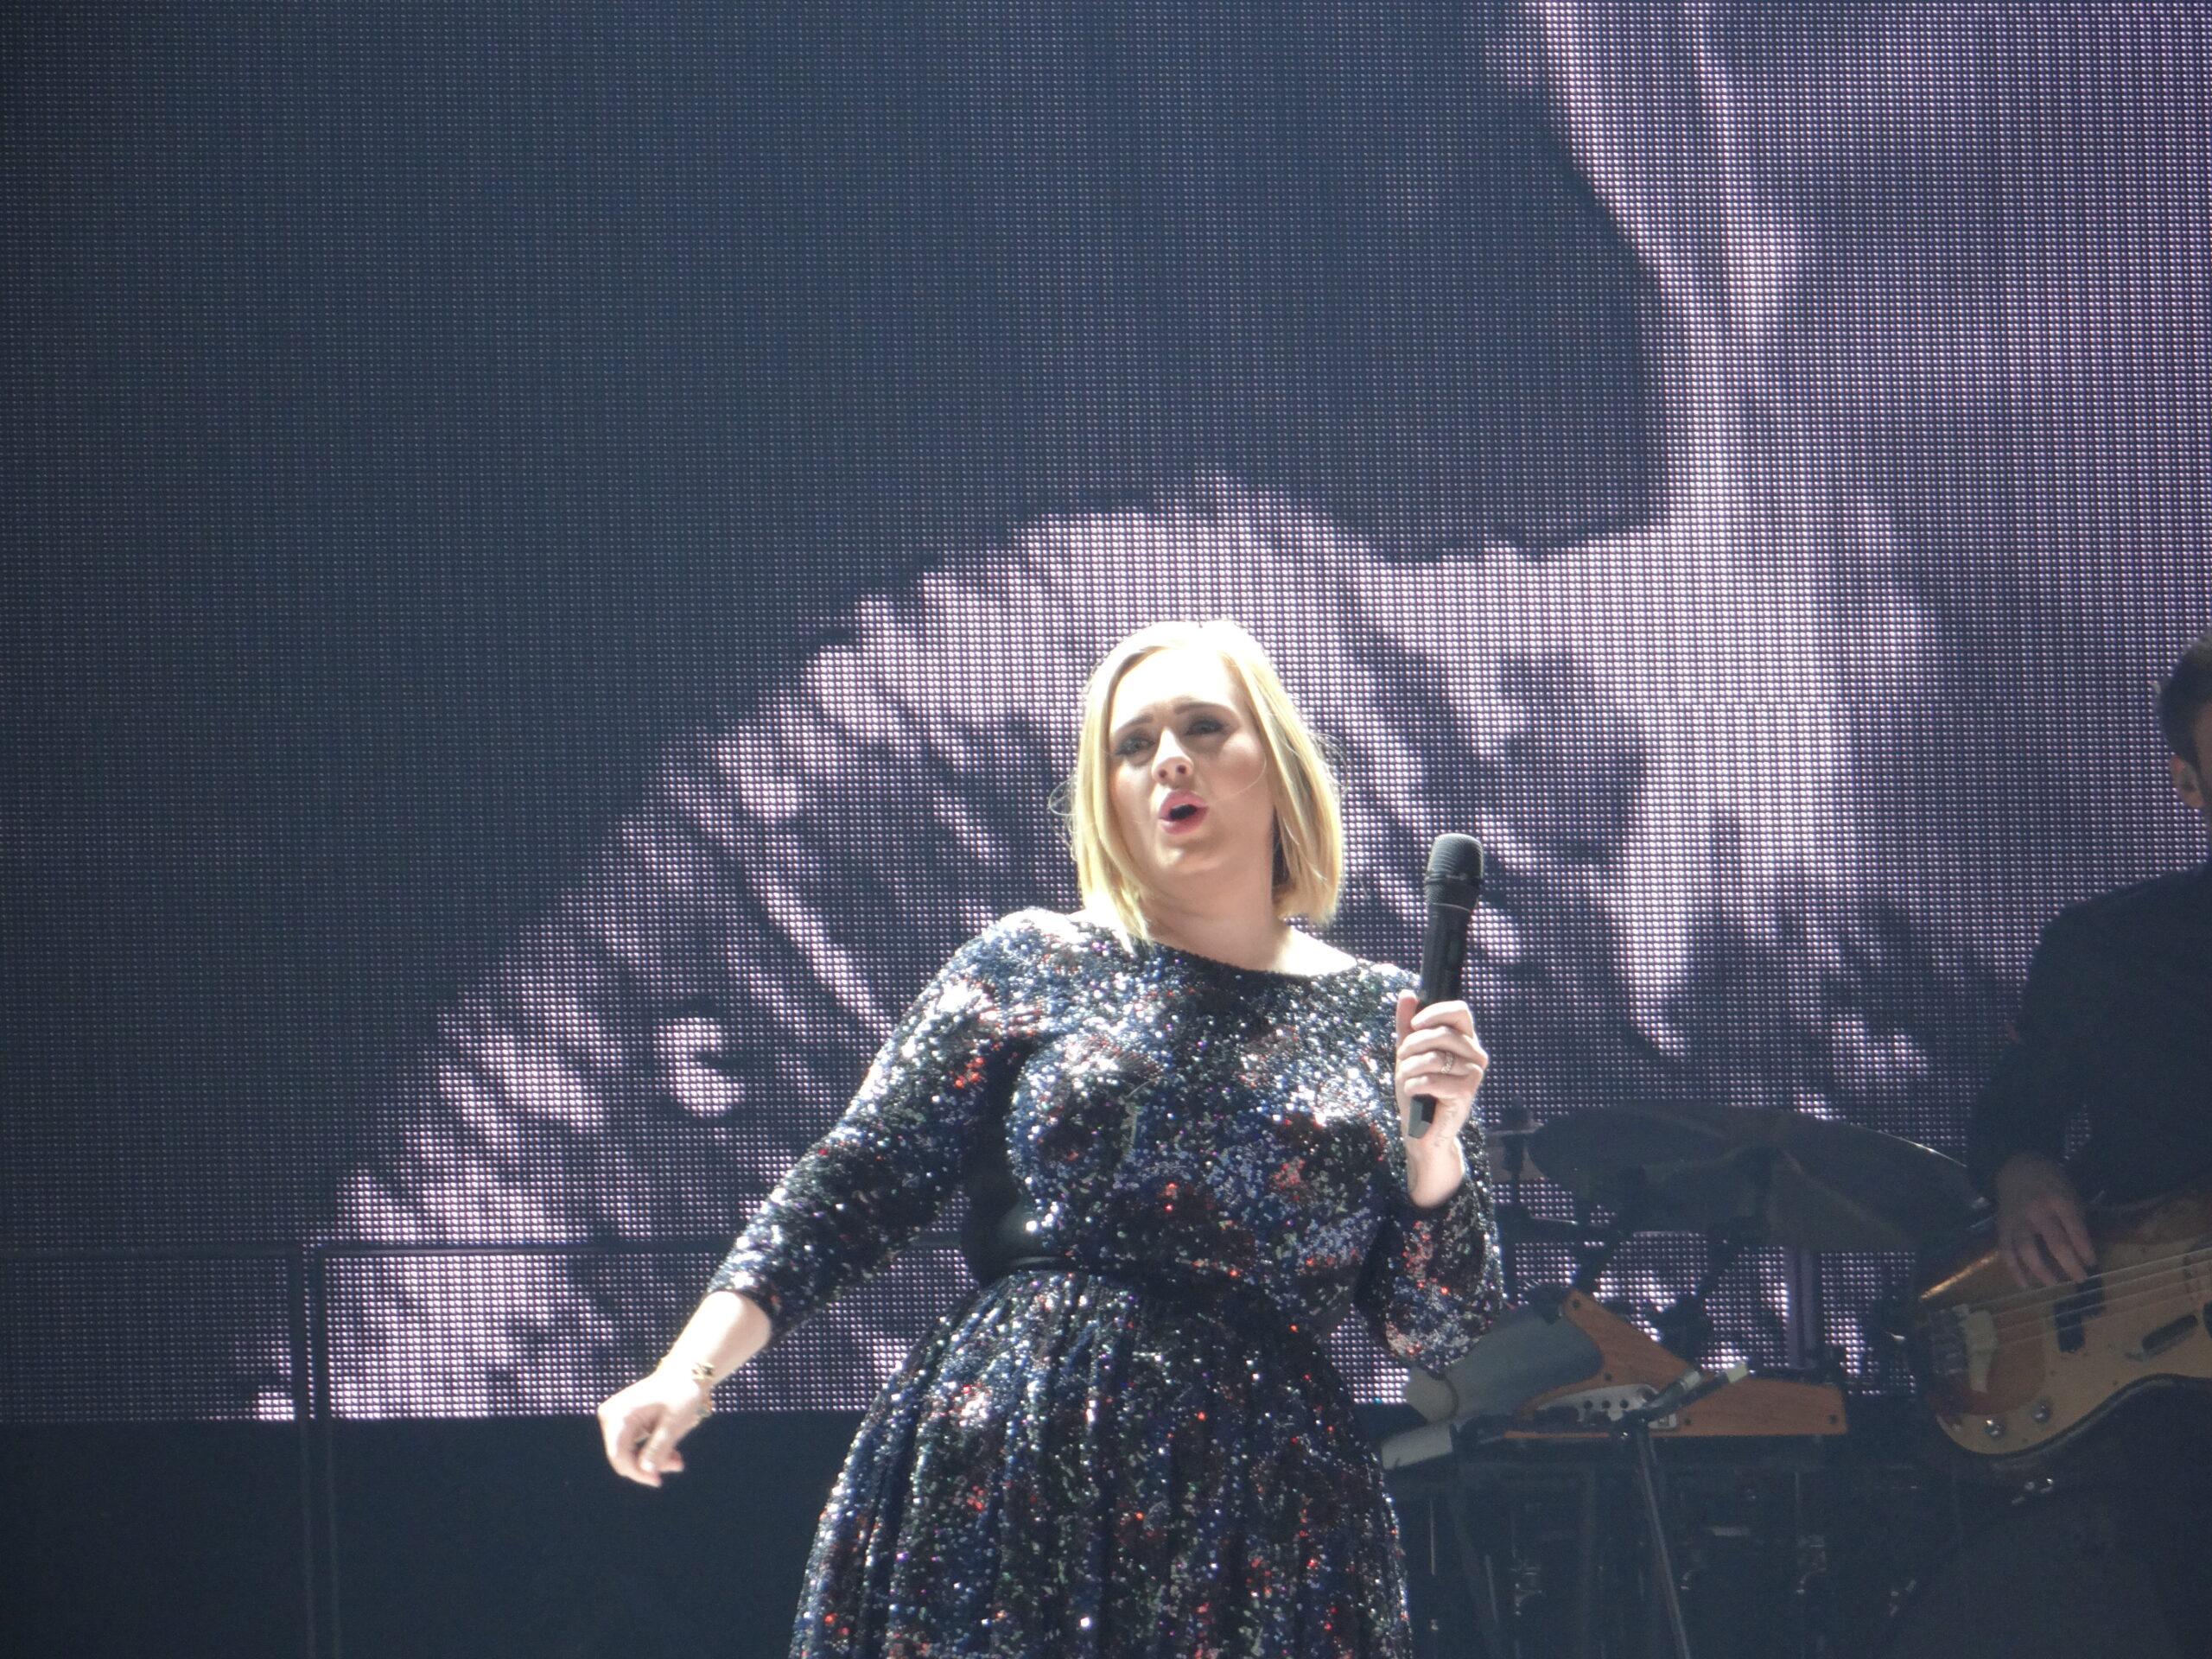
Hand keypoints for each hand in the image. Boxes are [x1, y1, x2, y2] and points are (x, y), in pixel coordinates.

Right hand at [598, 1366, 713, 1486]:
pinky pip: (633, 1448)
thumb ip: (658, 1449)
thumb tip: (647, 1473)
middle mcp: (611, 1417)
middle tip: (677, 1465)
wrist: (685, 1375)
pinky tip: (671, 1455)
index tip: (657, 1481)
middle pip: (623, 1458)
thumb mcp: (673, 1424)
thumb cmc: (681, 1394)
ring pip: (629, 1456)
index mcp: (619, 1413)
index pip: (618, 1455)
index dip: (636, 1472)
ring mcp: (615, 1421)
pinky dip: (651, 1453)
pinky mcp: (624, 1425)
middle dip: (648, 1466)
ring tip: (677, 1460)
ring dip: (653, 1461)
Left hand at [1394, 991, 1486, 1205]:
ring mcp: (1474, 1073)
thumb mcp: (1408, 1053)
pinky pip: (1433, 1079)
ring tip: (1405, 1078)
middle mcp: (1475, 1054)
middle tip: (1402, 1058)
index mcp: (1464, 1040)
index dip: (1435, 1012)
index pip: (1460, 1011)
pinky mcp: (1467, 1093)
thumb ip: (1407, 1025)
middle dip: (1413, 1044)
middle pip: (1443, 1033)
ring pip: (1435, 1057)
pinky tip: (1413, 1091)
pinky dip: (1414, 1084)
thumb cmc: (1417, 1088)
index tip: (1414, 1024)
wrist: (1421, 1128)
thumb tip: (1407, 994)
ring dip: (1410, 1067)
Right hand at [1993, 1152, 2095, 1287]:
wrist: (2015, 1167)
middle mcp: (2037, 1211)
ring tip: (2053, 1284)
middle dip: (2070, 1264)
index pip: (2076, 1230)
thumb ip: (2075, 1216)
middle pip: (2055, 1243)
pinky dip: (2013, 1269)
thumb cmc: (2049, 1181)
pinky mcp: (2002, 1226)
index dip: (2085, 1250)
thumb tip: (2083, 1247)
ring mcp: (2017, 1220)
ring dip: (2041, 1270)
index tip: (2092, 1264)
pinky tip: (2024, 1285)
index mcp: (2059, 1201)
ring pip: (2026, 1249)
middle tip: (2080, 1279)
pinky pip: (2005, 1250)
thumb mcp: (2070, 1191)